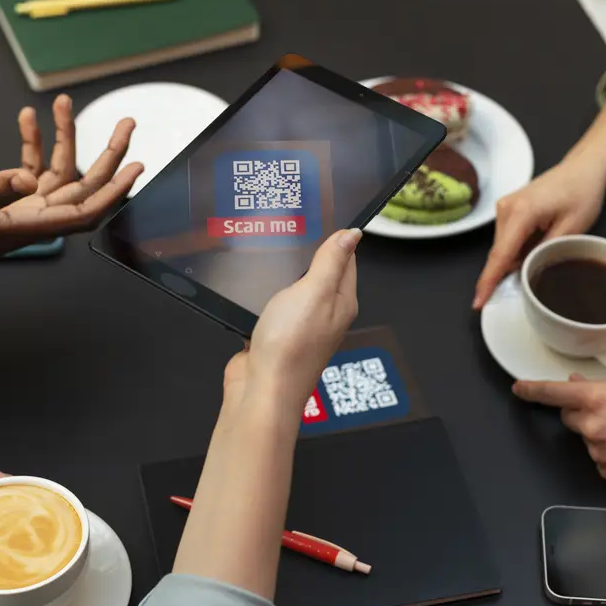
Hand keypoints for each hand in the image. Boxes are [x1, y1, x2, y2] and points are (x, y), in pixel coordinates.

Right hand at [0, 94, 142, 323]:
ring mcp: (18, 210)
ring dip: (64, 138)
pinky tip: (28, 119)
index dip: (115, 190)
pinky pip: (27, 170)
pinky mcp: (0, 202)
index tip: (137, 165)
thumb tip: (25, 178)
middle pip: (83, 186)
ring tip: (66, 103)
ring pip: (57, 172)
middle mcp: (31, 219)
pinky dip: (31, 145)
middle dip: (108, 154)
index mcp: (28, 227)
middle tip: (126, 124)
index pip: (86, 210)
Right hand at [224, 229, 361, 413]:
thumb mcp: (314, 292)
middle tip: (292, 225)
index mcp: (341, 301)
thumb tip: (352, 235)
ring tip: (271, 247)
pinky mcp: (275, 334)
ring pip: (294, 288)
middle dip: (308, 250)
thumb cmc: (290, 346)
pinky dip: (265, 292)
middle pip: (320, 272)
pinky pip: (273, 305)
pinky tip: (254, 281)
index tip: (320, 214)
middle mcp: (324, 313)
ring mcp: (299, 325)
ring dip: (284, 271)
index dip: (335, 236)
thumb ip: (331, 262)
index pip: (345, 259)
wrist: (261, 390)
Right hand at [472, 158, 605, 307]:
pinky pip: (507, 238)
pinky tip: (536, 249)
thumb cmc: (581, 193)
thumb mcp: (572, 228)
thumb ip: (545, 253)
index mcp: (521, 212)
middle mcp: (506, 208)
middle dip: (506, 274)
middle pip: (499, 253)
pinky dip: (518, 249)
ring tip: (541, 259)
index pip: (500, 255)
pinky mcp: (508, 209)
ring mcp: (505, 207)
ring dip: (515, 260)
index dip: (489, 281)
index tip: (479, 302)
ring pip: (503, 247)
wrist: (582, 169)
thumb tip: (525, 274)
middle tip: (527, 289)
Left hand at [512, 375, 605, 487]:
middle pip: (570, 418)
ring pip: (589, 440)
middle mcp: (593, 426)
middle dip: (584, 415)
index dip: (533, 390)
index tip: (519, 389)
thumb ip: (602, 390)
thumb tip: (576, 385)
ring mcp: (598, 452)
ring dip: (603, 436)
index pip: (553, 394)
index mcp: (598, 400)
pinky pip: (602, 460)